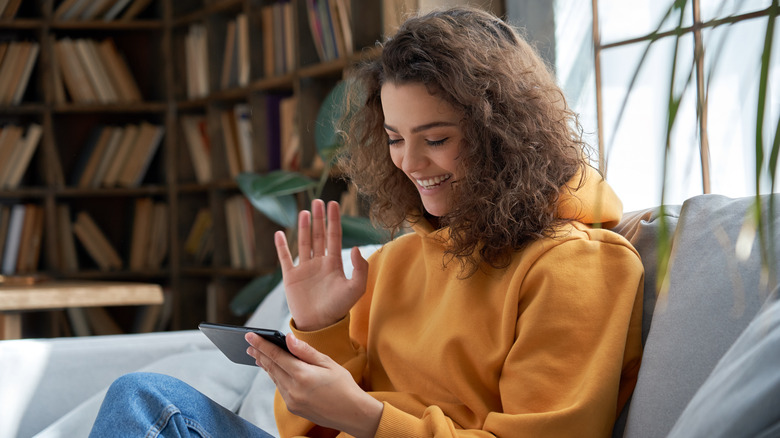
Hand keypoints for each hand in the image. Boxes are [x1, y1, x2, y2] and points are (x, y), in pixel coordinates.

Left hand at [246, 332, 382, 437]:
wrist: (352, 414)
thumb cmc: (344, 385)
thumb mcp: (328, 363)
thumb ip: (305, 351)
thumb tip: (288, 338)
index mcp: (303, 375)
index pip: (276, 355)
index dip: (262, 344)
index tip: (250, 336)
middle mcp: (293, 389)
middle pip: (271, 367)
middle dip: (259, 354)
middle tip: (249, 345)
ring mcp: (292, 401)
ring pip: (274, 379)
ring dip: (266, 366)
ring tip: (258, 356)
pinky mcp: (293, 408)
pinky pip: (280, 389)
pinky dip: (276, 377)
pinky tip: (275, 371)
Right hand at [275, 200, 368, 330]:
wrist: (319, 325)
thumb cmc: (339, 308)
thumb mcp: (355, 289)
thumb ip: (359, 268)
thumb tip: (354, 247)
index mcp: (334, 264)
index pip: (334, 236)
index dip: (334, 220)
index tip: (333, 203)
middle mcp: (319, 263)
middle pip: (318, 235)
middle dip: (319, 218)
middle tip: (318, 201)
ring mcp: (304, 269)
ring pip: (303, 242)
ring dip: (303, 227)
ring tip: (305, 212)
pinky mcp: (290, 277)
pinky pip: (285, 258)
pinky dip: (281, 246)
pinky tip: (279, 233)